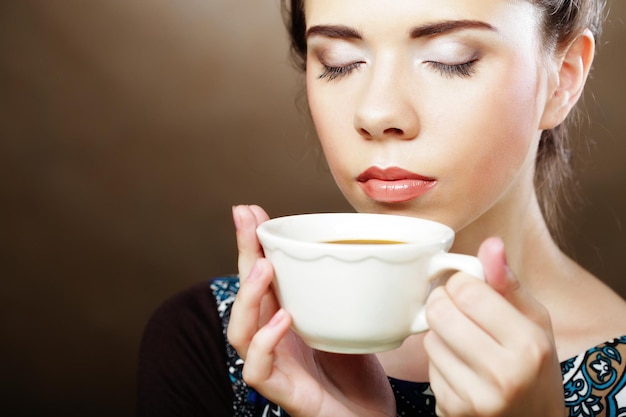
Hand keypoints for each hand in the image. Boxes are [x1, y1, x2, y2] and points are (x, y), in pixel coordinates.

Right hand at [227, 205, 394, 416]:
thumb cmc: (360, 373)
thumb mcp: (353, 319)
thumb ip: (350, 290)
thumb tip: (370, 250)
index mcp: (286, 318)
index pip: (263, 277)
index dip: (252, 245)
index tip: (250, 212)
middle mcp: (274, 339)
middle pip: (246, 295)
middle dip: (243, 254)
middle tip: (246, 220)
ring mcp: (277, 366)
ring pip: (240, 331)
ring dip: (249, 296)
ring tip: (264, 268)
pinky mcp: (285, 393)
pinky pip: (257, 370)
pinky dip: (264, 343)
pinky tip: (283, 319)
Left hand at [423, 237, 564, 416]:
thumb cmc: (536, 366)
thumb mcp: (535, 321)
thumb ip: (508, 282)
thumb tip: (491, 244)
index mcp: (528, 344)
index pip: (467, 291)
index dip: (461, 282)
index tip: (468, 288)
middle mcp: (503, 375)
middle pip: (439, 313)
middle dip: (443, 303)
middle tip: (458, 309)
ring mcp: (475, 398)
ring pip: (429, 340)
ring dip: (440, 334)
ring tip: (465, 342)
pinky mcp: (452, 412)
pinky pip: (428, 368)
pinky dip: (439, 362)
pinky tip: (461, 367)